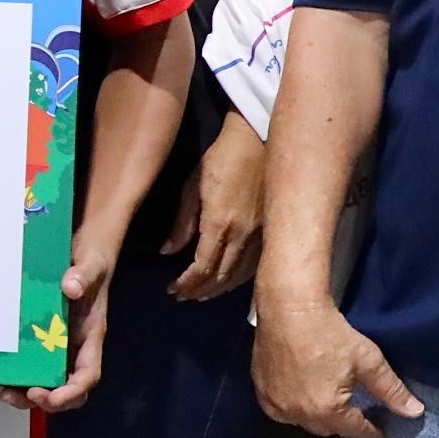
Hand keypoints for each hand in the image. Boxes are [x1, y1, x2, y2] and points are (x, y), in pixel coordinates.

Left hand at [0, 250, 119, 412]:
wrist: (79, 255)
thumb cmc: (90, 263)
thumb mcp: (91, 265)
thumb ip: (84, 276)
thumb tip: (70, 288)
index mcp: (89, 338)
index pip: (86, 375)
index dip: (70, 393)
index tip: (50, 398)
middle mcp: (72, 349)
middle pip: (62, 388)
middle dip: (40, 399)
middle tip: (13, 396)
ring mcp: (53, 347)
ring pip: (41, 382)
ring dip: (20, 394)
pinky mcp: (36, 341)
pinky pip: (24, 365)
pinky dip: (7, 377)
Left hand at [165, 127, 267, 299]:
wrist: (259, 141)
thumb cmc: (221, 157)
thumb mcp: (193, 186)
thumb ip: (182, 223)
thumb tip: (167, 251)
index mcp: (220, 223)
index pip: (202, 266)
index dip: (186, 282)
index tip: (172, 288)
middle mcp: (242, 235)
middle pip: (220, 276)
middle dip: (199, 290)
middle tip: (182, 296)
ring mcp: (260, 235)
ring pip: (240, 275)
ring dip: (219, 289)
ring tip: (201, 295)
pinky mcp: (271, 231)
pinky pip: (255, 265)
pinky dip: (239, 279)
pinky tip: (228, 282)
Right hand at [253, 300, 420, 437]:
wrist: (289, 308)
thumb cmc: (330, 333)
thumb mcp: (368, 360)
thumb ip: (391, 390)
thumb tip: (415, 412)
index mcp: (326, 410)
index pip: (354, 430)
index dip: (370, 431)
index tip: (379, 431)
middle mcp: (298, 413)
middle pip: (327, 428)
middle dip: (342, 422)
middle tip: (354, 410)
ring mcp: (275, 402)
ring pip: (302, 421)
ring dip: (316, 416)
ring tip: (328, 402)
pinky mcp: (260, 389)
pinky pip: (280, 410)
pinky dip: (293, 407)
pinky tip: (301, 394)